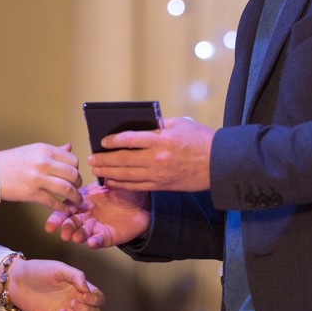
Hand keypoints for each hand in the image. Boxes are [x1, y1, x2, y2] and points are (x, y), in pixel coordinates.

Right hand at [0, 142, 82, 208]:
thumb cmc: (10, 161)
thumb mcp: (33, 150)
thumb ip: (53, 150)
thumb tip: (69, 147)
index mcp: (45, 149)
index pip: (72, 159)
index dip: (77, 169)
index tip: (75, 175)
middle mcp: (43, 162)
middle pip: (72, 174)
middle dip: (78, 184)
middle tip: (77, 189)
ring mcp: (38, 178)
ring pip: (66, 188)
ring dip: (75, 197)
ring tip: (76, 202)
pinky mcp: (31, 193)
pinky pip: (53, 202)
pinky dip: (63, 207)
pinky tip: (66, 208)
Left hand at [6, 257, 103, 310]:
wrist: (16, 280)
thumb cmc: (38, 270)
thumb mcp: (59, 268)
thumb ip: (76, 275)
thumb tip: (87, 288)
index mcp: (78, 287)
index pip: (98, 297)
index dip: (95, 299)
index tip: (83, 294)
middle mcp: (74, 300)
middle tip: (72, 302)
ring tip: (60, 310)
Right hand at [45, 183, 150, 248]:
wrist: (142, 203)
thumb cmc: (125, 190)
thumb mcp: (111, 180)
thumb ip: (102, 175)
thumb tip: (96, 162)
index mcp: (84, 199)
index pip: (67, 207)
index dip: (58, 215)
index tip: (51, 223)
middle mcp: (87, 214)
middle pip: (72, 222)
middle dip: (66, 228)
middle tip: (63, 232)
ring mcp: (96, 226)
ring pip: (83, 232)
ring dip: (78, 235)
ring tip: (75, 237)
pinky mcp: (107, 236)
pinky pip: (99, 240)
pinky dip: (94, 242)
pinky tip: (90, 242)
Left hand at [89, 116, 213, 191]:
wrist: (220, 163)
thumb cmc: (201, 139)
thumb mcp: (180, 124)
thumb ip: (158, 125)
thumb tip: (136, 126)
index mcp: (161, 139)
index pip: (129, 139)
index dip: (112, 141)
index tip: (102, 141)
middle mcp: (157, 158)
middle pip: (123, 160)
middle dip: (104, 160)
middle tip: (91, 159)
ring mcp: (159, 174)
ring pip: (127, 176)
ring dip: (109, 174)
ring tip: (97, 171)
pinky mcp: (163, 185)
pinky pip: (137, 186)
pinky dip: (123, 185)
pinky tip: (113, 182)